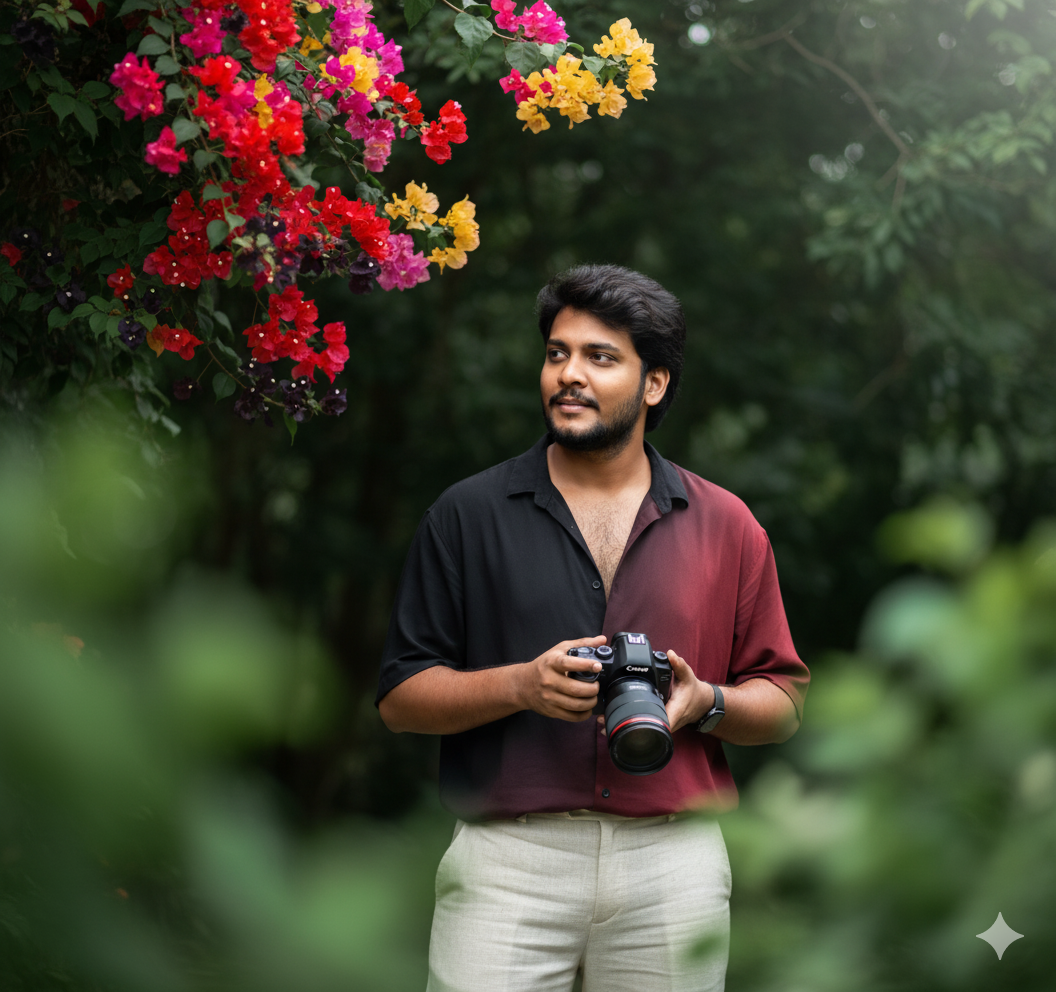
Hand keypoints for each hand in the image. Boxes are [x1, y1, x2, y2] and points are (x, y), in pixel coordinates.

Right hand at [516, 635, 605, 721]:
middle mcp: (549, 680)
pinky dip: (584, 714)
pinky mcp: (551, 711)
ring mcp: (549, 697)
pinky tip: (587, 708)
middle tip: (597, 685)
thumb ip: (582, 644)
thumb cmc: (545, 665)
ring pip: (576, 705)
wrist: (523, 684)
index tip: (597, 666)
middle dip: (593, 689)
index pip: (568, 663)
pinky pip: (572, 716)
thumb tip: (602, 639)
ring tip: (594, 696)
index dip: (585, 665)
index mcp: (551, 663)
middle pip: (576, 689)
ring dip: (590, 702)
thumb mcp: (560, 650)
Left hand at [596, 649, 714, 735]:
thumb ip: (679, 665)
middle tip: (602, 721)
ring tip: (602, 723)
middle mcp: (665, 723)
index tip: (619, 721)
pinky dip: (627, 724)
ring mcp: (660, 725)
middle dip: (622, 726)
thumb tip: (671, 654)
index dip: (635, 725)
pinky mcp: (657, 723)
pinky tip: (612, 721)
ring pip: (639, 731)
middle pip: (641, 731)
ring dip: (621, 727)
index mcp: (671, 713)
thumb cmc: (694, 692)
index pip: (653, 724)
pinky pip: (640, 726)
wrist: (701, 704)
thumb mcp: (688, 677)